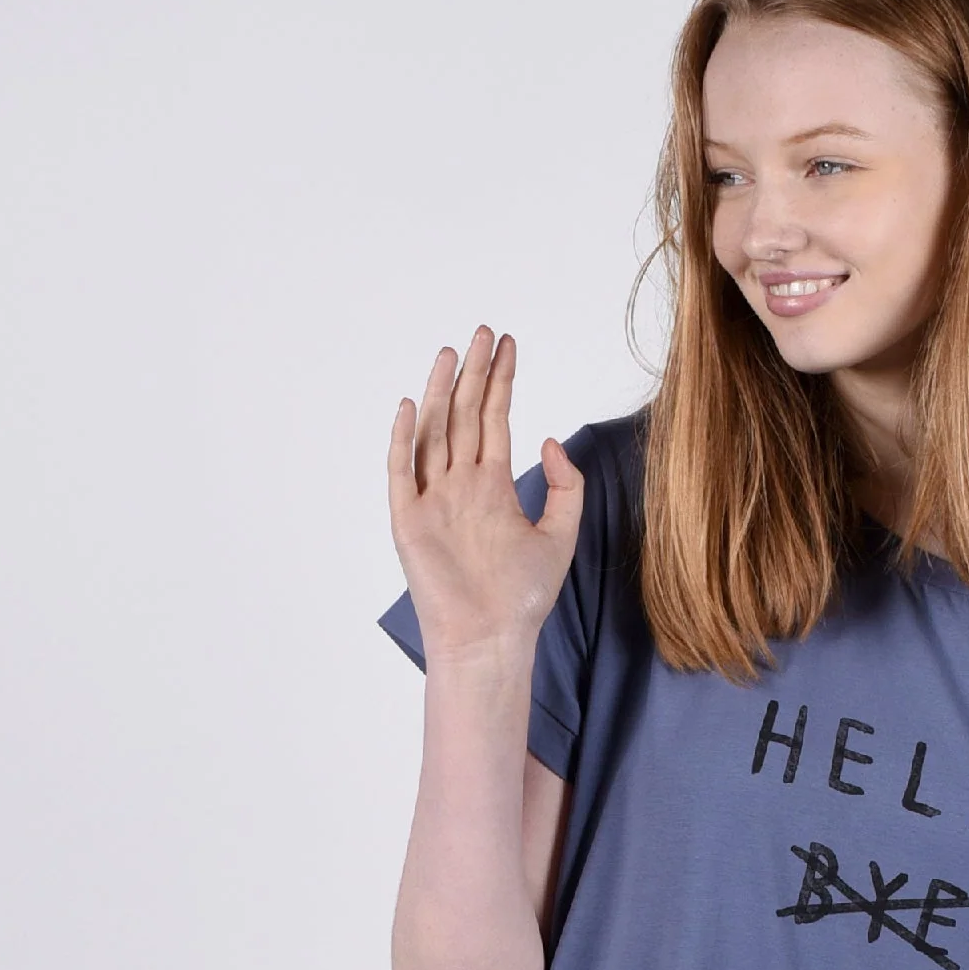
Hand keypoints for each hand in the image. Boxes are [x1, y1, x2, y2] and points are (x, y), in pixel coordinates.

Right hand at [386, 326, 584, 659]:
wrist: (492, 637)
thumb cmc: (523, 597)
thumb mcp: (561, 535)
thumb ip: (566, 486)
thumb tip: (551, 438)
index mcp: (493, 486)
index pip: (495, 420)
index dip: (501, 381)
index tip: (507, 345)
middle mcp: (460, 486)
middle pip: (464, 416)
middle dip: (474, 373)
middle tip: (482, 332)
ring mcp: (432, 500)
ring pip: (435, 433)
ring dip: (442, 392)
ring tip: (451, 353)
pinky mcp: (408, 520)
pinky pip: (402, 471)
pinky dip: (405, 438)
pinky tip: (414, 405)